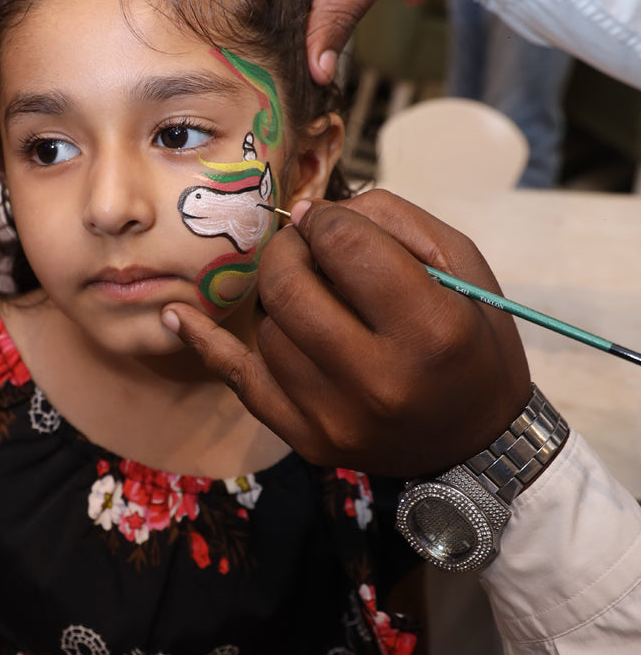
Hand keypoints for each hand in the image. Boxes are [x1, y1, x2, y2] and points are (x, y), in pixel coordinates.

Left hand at [162, 190, 531, 477]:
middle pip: (289, 285)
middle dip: (290, 250)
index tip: (334, 223)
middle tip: (306, 248)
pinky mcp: (305, 440)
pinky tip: (179, 314)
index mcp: (430, 331)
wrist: (475, 444)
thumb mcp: (462, 265)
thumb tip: (312, 210)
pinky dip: (205, 342)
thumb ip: (390, 220)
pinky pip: (238, 379)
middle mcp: (378, 381)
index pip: (345, 245)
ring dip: (282, 299)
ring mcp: (335, 418)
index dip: (331, 220)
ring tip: (314, 298)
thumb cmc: (473, 342)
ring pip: (268, 326)